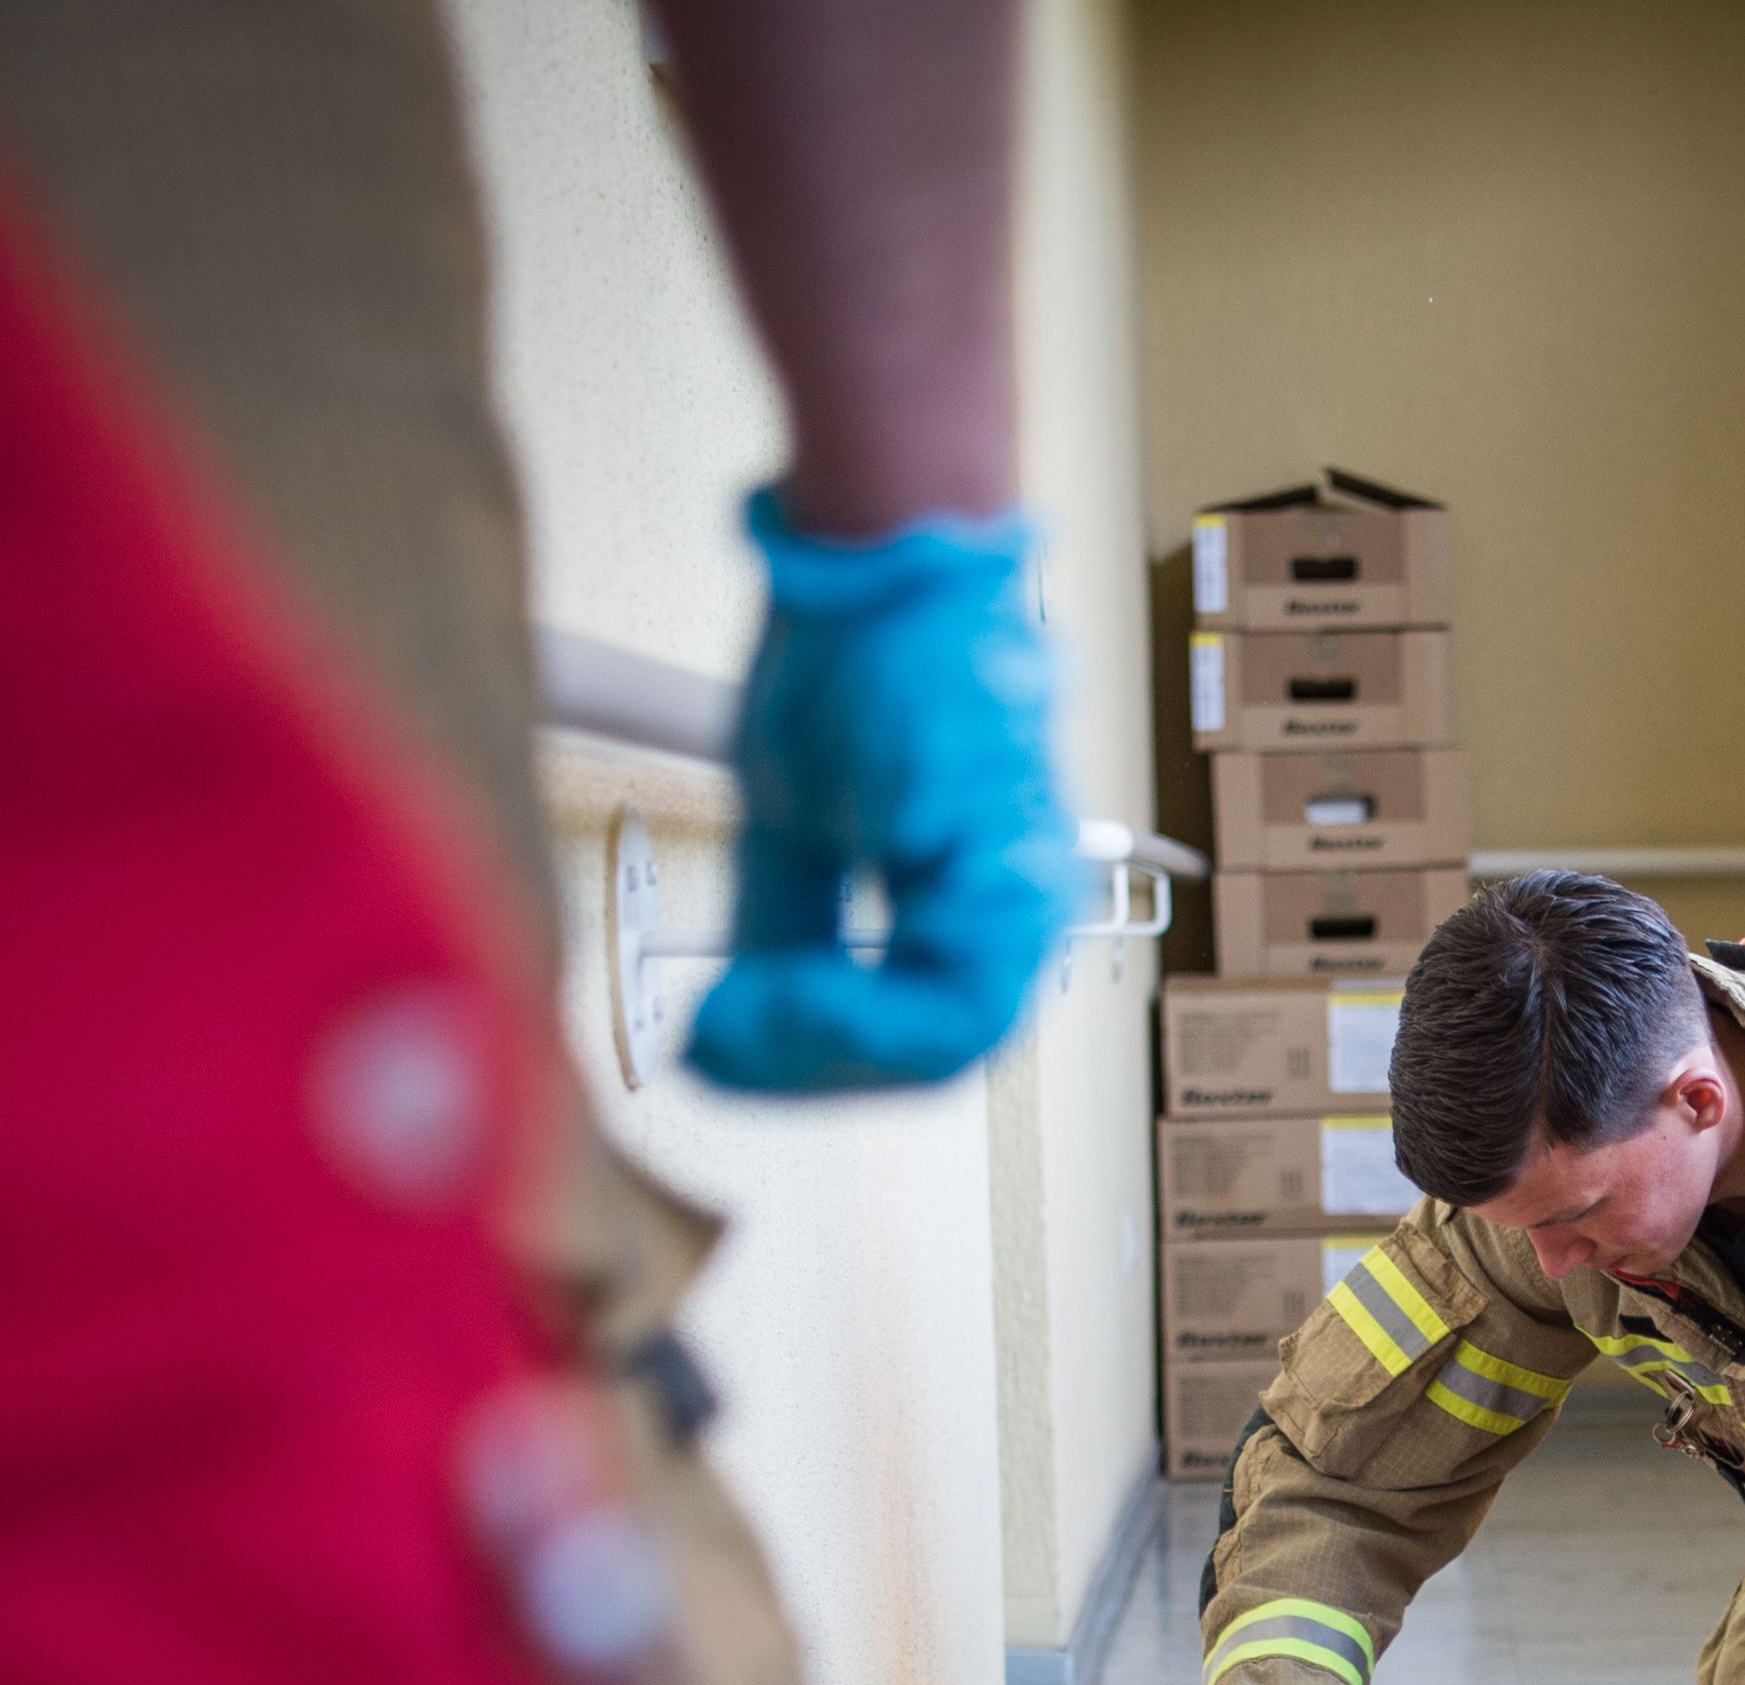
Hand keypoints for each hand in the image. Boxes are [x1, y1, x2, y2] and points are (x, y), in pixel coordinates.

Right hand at [689, 496, 1076, 1092]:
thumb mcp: (788, 821)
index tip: (716, 1052)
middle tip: (718, 1048)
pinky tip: (778, 992)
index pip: (914, 1031)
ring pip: (947, 1042)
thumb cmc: (848, 658)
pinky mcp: (1015, 872)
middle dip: (814, 1067)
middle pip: (935, 1053)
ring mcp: (1028, 888)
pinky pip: (950, 1000)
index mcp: (974, 896)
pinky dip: (855, 1018)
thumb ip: (785, 932)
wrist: (881, 558)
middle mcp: (1020, 902)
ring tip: (739, 1016)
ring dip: (830, 1049)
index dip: (810, 1063)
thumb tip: (731, 1033)